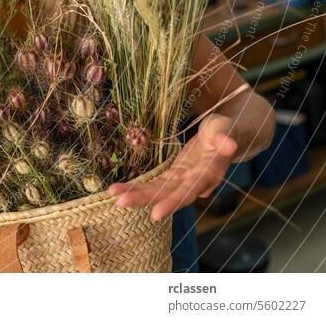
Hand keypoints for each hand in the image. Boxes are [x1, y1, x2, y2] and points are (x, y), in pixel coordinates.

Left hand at [107, 113, 238, 220]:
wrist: (225, 135)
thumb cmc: (226, 130)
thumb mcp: (225, 130)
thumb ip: (224, 138)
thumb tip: (229, 144)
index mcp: (208, 174)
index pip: (188, 191)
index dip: (173, 202)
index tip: (155, 214)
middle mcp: (193, 183)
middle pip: (167, 194)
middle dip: (144, 199)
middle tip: (120, 203)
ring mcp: (181, 180)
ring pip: (157, 191)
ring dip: (135, 194)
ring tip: (113, 195)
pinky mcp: (173, 176)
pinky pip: (153, 183)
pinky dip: (135, 187)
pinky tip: (116, 190)